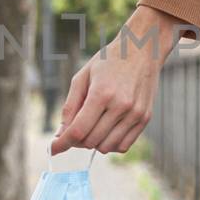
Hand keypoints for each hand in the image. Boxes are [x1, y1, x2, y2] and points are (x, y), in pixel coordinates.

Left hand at [52, 5, 191, 155]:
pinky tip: (106, 131)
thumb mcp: (83, 76)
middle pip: (91, 141)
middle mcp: (121, 106)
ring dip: (93, 143)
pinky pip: (123, 146)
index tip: (53, 149)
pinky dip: (110, 144)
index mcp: (102, 93)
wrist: (142, 50)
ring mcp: (135, 114)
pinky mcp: (145, 119)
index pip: (79, 130)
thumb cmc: (109, 61)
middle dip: (77, 140)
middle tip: (74, 130)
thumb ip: (70, 106)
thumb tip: (61, 133)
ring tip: (92, 127)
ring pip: (106, 147)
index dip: (63, 143)